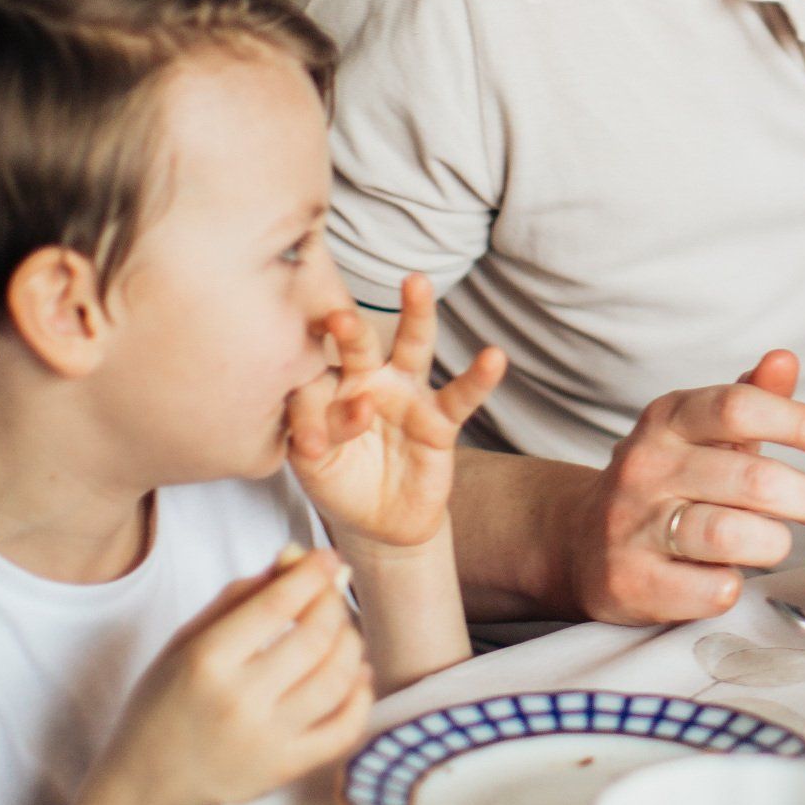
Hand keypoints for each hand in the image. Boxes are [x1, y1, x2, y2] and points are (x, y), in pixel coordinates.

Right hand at [84, 550, 372, 804]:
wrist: (147, 781)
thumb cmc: (165, 702)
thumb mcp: (186, 640)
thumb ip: (239, 597)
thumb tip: (294, 559)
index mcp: (207, 661)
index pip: (276, 605)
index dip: (312, 574)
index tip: (327, 557)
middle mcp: (239, 702)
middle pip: (316, 638)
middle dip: (334, 604)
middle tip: (332, 593)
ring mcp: (267, 740)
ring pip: (338, 680)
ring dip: (352, 645)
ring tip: (342, 633)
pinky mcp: (286, 770)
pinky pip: (345, 729)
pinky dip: (361, 696)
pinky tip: (355, 676)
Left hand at [286, 275, 504, 554]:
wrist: (378, 520)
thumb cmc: (339, 481)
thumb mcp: (313, 465)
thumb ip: (314, 435)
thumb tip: (341, 416)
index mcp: (330, 386)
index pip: (314, 384)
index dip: (311, 413)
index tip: (311, 447)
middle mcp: (369, 379)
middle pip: (362, 344)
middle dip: (351, 330)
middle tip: (340, 318)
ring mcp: (407, 394)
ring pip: (413, 347)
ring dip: (416, 314)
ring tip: (417, 284)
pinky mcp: (440, 420)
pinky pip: (461, 395)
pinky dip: (479, 377)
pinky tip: (493, 357)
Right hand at [558, 349, 804, 626]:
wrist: (576, 541)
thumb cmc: (664, 484)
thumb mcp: (701, 434)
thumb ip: (749, 398)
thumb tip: (785, 360)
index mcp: (668, 420)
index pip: (740, 407)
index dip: (801, 423)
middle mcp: (646, 466)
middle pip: (749, 478)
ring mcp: (632, 526)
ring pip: (730, 534)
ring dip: (772, 542)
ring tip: (773, 541)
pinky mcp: (630, 581)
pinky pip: (710, 589)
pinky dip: (733, 585)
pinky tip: (728, 575)